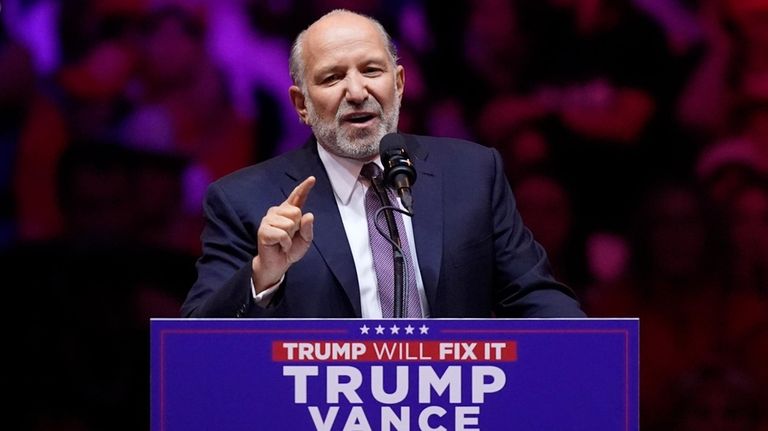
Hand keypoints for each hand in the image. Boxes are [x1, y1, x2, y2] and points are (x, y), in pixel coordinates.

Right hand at [252, 176, 315, 292]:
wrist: (278, 264)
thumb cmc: (290, 249)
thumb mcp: (305, 240)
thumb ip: (308, 228)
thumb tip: (308, 215)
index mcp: (289, 211)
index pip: (297, 197)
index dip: (304, 187)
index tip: (312, 179)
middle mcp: (277, 211)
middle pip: (296, 212)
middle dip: (297, 227)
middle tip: (290, 236)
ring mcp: (268, 219)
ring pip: (289, 224)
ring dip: (290, 237)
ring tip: (283, 241)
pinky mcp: (263, 230)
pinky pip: (282, 234)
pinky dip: (285, 243)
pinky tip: (280, 245)